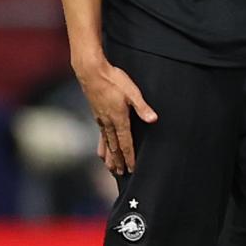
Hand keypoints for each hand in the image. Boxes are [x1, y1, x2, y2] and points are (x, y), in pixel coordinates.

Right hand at [76, 57, 157, 174]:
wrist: (91, 71)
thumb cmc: (113, 79)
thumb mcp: (132, 92)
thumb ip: (142, 107)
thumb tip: (153, 120)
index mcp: (119, 119)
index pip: (126, 143)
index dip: (129, 157)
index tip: (132, 168)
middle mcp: (108, 122)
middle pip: (114, 147)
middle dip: (118, 161)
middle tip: (120, 174)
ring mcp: (101, 119)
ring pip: (106, 143)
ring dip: (109, 156)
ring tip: (110, 168)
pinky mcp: (96, 114)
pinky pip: (100, 135)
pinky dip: (101, 146)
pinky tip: (101, 150)